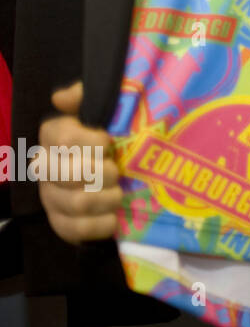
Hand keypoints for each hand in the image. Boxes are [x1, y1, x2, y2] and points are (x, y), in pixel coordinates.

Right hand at [37, 81, 121, 243]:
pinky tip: (115, 216)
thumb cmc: (116, 136)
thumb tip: (61, 98)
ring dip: (106, 198)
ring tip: (121, 193)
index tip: (110, 142)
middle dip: (101, 173)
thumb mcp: (107, 109)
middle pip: (67, 174)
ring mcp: (51, 197)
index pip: (61, 137)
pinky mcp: (62, 224)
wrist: (127, 172)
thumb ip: (87, 96)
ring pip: (75, 203)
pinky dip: (101, 224)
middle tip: (119, 171)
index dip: (89, 141)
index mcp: (53, 136)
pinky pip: (75, 230)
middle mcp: (45, 167)